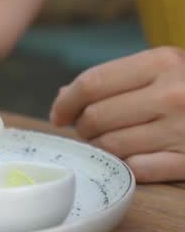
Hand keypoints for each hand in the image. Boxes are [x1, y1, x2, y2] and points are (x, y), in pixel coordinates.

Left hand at [50, 47, 184, 182]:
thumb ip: (114, 78)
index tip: (59, 114)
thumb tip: (63, 97)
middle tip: (89, 128)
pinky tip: (135, 154)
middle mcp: (174, 94)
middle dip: (83, 127)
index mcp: (163, 61)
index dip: (66, 102)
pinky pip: (137, 169)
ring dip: (102, 147)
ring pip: (110, 147)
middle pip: (95, 118)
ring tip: (112, 139)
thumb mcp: (163, 67)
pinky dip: (127, 164)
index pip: (91, 84)